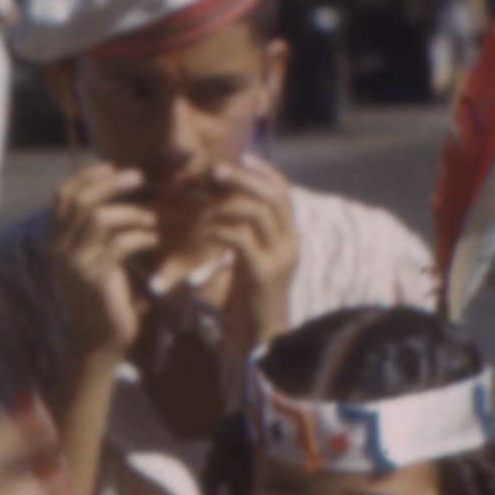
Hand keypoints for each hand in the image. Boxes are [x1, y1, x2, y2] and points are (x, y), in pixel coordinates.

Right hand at [46, 166, 156, 364]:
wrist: (98, 338)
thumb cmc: (104, 294)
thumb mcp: (94, 256)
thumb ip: (96, 230)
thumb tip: (116, 192)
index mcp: (56, 239)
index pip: (62, 196)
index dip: (86, 176)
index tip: (112, 166)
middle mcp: (59, 248)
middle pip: (81, 201)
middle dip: (111, 184)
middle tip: (138, 178)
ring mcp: (74, 263)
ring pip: (98, 218)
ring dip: (130, 213)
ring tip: (150, 219)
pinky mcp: (94, 278)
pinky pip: (118, 244)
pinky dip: (139, 236)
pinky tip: (151, 240)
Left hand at [189, 161, 301, 369]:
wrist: (262, 337)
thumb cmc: (250, 296)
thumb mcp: (251, 257)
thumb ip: (246, 231)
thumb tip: (226, 202)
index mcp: (290, 236)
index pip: (284, 191)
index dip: (264, 170)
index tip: (242, 156)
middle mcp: (290, 242)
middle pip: (273, 195)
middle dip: (244, 177)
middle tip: (216, 170)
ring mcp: (279, 258)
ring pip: (259, 212)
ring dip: (228, 202)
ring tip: (205, 206)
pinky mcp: (262, 274)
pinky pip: (241, 240)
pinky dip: (220, 230)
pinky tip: (205, 234)